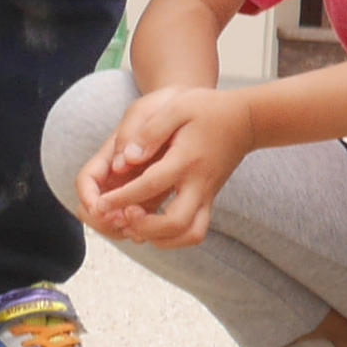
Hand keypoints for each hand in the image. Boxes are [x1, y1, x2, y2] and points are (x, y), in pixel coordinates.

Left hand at [76, 84, 249, 246]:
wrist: (246, 120)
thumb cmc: (207, 108)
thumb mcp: (176, 107)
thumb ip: (150, 131)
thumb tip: (126, 159)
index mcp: (186, 160)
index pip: (150, 185)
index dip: (122, 197)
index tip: (101, 203)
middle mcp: (199, 184)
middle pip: (176, 223)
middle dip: (145, 227)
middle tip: (124, 216)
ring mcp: (207, 195)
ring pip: (189, 234)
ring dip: (160, 238)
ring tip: (137, 226)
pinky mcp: (209, 201)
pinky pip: (194, 231)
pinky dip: (172, 238)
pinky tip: (152, 227)